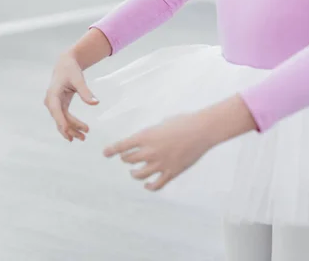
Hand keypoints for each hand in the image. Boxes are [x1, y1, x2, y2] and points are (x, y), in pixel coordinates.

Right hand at [44, 52, 98, 141]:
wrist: (65, 64)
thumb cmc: (71, 70)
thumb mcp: (79, 79)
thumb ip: (86, 92)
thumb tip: (95, 103)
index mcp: (53, 94)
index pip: (56, 110)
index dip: (61, 121)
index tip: (68, 131)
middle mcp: (51, 101)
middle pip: (60, 118)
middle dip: (71, 128)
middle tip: (85, 135)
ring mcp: (54, 104)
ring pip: (61, 120)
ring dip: (71, 130)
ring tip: (83, 138)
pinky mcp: (59, 105)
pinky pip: (63, 118)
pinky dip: (70, 125)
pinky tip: (76, 134)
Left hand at [103, 95, 256, 190]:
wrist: (203, 130)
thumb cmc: (185, 122)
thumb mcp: (163, 123)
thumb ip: (152, 134)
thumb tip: (148, 141)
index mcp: (145, 136)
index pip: (121, 146)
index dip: (111, 150)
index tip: (105, 153)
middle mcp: (150, 151)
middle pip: (128, 160)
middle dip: (126, 159)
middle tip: (128, 158)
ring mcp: (160, 163)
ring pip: (138, 174)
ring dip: (134, 173)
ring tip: (134, 172)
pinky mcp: (171, 172)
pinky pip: (155, 185)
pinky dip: (149, 186)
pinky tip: (147, 185)